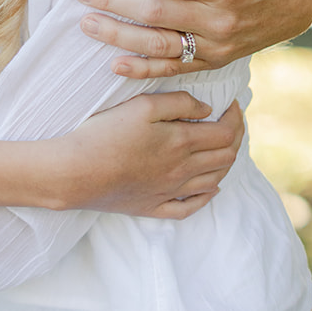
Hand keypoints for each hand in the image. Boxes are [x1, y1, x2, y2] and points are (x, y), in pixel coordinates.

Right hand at [54, 92, 243, 218]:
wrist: (75, 172)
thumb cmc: (104, 134)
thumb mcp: (142, 105)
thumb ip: (179, 103)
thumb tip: (207, 109)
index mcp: (181, 142)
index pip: (226, 133)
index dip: (236, 118)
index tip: (233, 105)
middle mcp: (182, 170)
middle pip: (225, 158)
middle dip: (235, 138)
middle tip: (231, 123)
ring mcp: (169, 191)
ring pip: (213, 181)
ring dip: (225, 164)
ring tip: (221, 148)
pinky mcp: (153, 206)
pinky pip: (190, 207)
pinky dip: (206, 197)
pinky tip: (210, 188)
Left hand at [74, 0, 311, 77]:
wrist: (303, 2)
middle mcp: (218, 21)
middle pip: (155, 14)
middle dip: (114, 1)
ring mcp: (215, 46)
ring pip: (158, 46)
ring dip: (118, 36)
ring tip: (86, 23)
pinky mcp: (213, 61)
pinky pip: (174, 70)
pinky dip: (143, 70)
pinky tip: (114, 65)